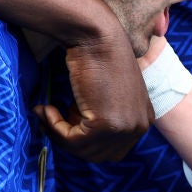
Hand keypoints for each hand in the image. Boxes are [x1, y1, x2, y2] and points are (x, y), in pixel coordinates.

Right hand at [34, 45, 152, 161]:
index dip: (84, 140)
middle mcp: (140, 127)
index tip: (67, 120)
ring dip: (58, 133)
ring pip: (82, 150)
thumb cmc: (97, 58)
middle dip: (71, 140)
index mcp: (144, 120)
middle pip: (97, 155)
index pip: (111, 151)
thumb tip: (80, 143)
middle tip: (53, 116)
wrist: (96, 36)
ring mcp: (126, 127)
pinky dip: (53, 127)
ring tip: (48, 110)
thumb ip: (104, 119)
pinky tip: (47, 108)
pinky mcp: (107, 124)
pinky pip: (72, 140)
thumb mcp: (109, 95)